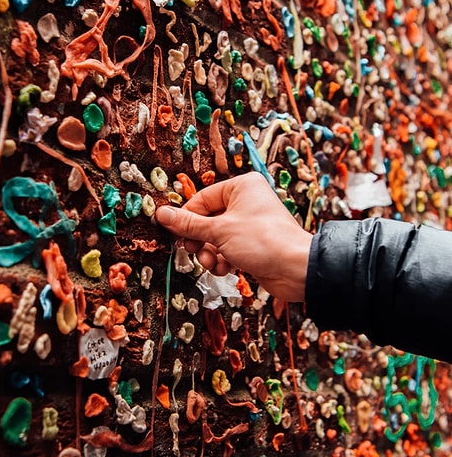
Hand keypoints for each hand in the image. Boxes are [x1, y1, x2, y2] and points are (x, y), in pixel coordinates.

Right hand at [156, 172, 312, 301]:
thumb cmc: (264, 241)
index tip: (176, 233)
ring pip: (216, 237)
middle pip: (207, 219)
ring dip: (209, 253)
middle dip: (200, 240)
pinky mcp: (253, 244)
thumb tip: (161, 214)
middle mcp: (247, 202)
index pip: (202, 199)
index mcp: (241, 187)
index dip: (187, 218)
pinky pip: (227, 249)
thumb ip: (188, 224)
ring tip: (212, 262)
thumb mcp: (219, 231)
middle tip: (193, 250)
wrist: (296, 270)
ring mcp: (250, 224)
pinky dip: (222, 260)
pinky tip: (225, 268)